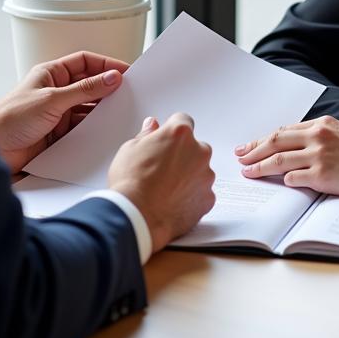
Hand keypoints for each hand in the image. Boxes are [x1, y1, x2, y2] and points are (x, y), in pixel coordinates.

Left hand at [0, 52, 129, 174]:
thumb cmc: (10, 119)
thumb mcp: (52, 100)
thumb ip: (84, 89)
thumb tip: (111, 77)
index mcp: (51, 74)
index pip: (85, 62)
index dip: (105, 65)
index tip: (126, 72)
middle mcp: (56, 91)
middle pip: (89, 85)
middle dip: (108, 88)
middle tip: (130, 93)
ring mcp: (58, 113)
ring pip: (88, 108)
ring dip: (102, 111)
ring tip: (121, 113)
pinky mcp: (59, 134)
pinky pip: (83, 128)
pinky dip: (94, 129)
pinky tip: (105, 131)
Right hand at [108, 113, 215, 252]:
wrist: (136, 217)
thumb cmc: (131, 183)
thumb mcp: (130, 149)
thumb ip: (147, 134)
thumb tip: (152, 127)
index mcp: (179, 133)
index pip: (183, 121)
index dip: (172, 131)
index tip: (165, 140)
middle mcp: (198, 151)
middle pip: (194, 147)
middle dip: (182, 155)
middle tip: (161, 168)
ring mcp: (206, 176)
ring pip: (199, 170)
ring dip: (188, 176)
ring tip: (165, 189)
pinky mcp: (208, 199)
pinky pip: (202, 193)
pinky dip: (191, 196)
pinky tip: (173, 202)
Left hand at [234, 116, 338, 198]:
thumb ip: (320, 136)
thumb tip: (297, 146)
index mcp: (322, 124)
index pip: (283, 131)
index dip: (263, 139)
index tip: (249, 146)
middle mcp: (317, 136)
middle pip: (274, 142)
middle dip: (253, 150)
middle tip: (240, 157)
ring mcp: (319, 156)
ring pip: (278, 161)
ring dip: (259, 167)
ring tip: (247, 172)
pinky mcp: (323, 177)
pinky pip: (294, 179)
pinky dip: (283, 181)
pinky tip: (277, 184)